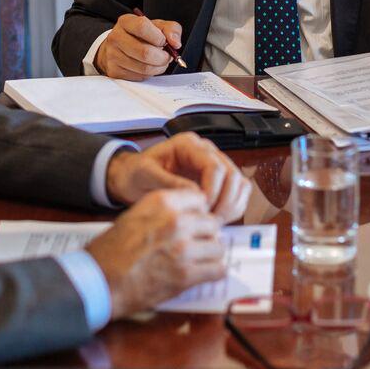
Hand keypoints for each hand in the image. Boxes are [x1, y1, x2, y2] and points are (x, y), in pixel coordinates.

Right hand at [85, 189, 225, 318]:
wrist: (100, 279)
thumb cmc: (111, 250)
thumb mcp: (134, 214)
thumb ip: (162, 211)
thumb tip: (186, 215)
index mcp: (162, 202)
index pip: (200, 199)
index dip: (198, 212)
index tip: (194, 222)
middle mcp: (176, 221)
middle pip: (212, 223)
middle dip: (206, 234)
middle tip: (197, 244)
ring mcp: (183, 248)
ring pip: (217, 247)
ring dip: (210, 254)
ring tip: (199, 260)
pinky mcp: (186, 275)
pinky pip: (217, 270)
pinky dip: (212, 273)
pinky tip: (203, 273)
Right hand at [95, 14, 181, 79]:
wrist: (118, 47)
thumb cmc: (141, 36)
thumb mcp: (157, 26)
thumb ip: (171, 29)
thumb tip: (176, 43)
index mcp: (126, 22)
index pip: (142, 27)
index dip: (158, 37)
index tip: (164, 42)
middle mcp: (116, 37)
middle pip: (144, 52)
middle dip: (162, 57)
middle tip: (167, 56)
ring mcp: (113, 55)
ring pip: (144, 68)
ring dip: (158, 67)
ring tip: (159, 62)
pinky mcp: (114, 71)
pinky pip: (139, 77)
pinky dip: (149, 74)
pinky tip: (148, 67)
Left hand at [104, 132, 251, 220]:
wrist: (130, 178)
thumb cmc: (135, 173)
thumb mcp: (145, 175)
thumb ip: (169, 183)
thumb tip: (196, 194)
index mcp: (188, 145)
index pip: (214, 164)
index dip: (213, 189)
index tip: (202, 208)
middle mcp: (205, 152)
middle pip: (232, 174)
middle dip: (225, 200)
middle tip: (211, 221)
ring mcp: (213, 166)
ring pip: (239, 183)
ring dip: (232, 206)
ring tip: (215, 223)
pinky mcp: (216, 182)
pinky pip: (236, 193)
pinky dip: (233, 209)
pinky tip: (218, 220)